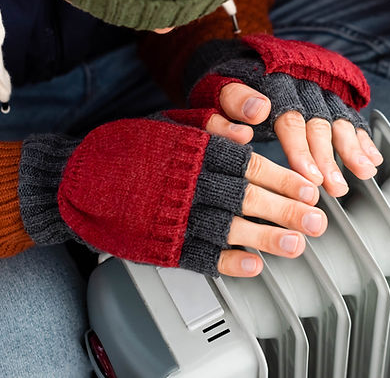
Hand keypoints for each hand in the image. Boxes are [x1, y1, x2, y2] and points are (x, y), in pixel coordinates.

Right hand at [49, 117, 326, 277]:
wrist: (73, 177)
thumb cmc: (126, 147)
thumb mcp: (168, 122)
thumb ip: (209, 124)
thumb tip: (249, 128)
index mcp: (190, 151)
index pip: (247, 164)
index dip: (282, 177)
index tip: (309, 188)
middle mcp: (184, 183)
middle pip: (245, 197)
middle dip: (285, 209)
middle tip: (317, 220)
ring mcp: (170, 216)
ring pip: (227, 228)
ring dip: (265, 238)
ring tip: (295, 245)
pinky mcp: (157, 243)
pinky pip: (198, 256)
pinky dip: (227, 262)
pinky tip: (252, 266)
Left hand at [183, 35, 381, 196]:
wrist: (243, 56)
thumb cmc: (226, 79)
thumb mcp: (217, 86)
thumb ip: (233, 99)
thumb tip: (257, 110)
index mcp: (274, 82)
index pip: (290, 119)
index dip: (301, 150)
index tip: (309, 176)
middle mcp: (302, 84)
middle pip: (319, 123)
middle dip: (330, 158)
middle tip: (335, 188)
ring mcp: (319, 89)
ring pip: (339, 119)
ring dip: (353, 149)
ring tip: (363, 173)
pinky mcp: (330, 96)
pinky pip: (350, 117)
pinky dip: (363, 138)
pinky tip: (372, 158)